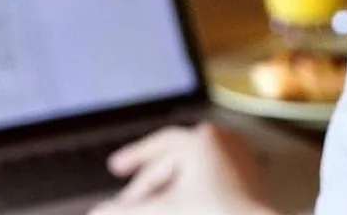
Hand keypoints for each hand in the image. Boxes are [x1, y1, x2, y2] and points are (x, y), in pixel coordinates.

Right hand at [89, 123, 274, 214]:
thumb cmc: (218, 214)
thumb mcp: (164, 210)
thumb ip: (126, 210)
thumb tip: (96, 213)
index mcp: (202, 139)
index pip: (159, 145)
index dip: (134, 158)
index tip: (117, 168)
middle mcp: (224, 140)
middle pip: (176, 157)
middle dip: (150, 178)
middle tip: (129, 194)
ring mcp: (240, 155)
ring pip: (195, 166)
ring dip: (172, 182)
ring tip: (155, 199)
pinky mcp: (250, 174)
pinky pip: (214, 174)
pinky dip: (194, 186)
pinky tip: (183, 201)